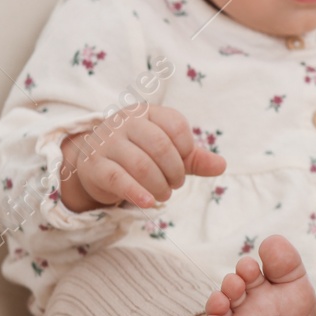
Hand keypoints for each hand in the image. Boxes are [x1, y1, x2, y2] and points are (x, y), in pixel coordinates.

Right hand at [57, 103, 223, 210]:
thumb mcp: (169, 153)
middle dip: (175, 171)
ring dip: (160, 186)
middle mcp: (125, 122)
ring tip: (164, 194)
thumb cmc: (138, 154)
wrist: (93, 162)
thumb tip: (221, 165)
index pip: (176, 125)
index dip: (187, 149)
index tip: (184, 164)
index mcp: (146, 112)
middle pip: (160, 146)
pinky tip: (150, 203)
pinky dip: (137, 193)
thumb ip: (195, 158)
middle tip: (175, 184)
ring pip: (141, 165)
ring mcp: (107, 142)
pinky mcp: (94, 165)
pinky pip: (119, 179)